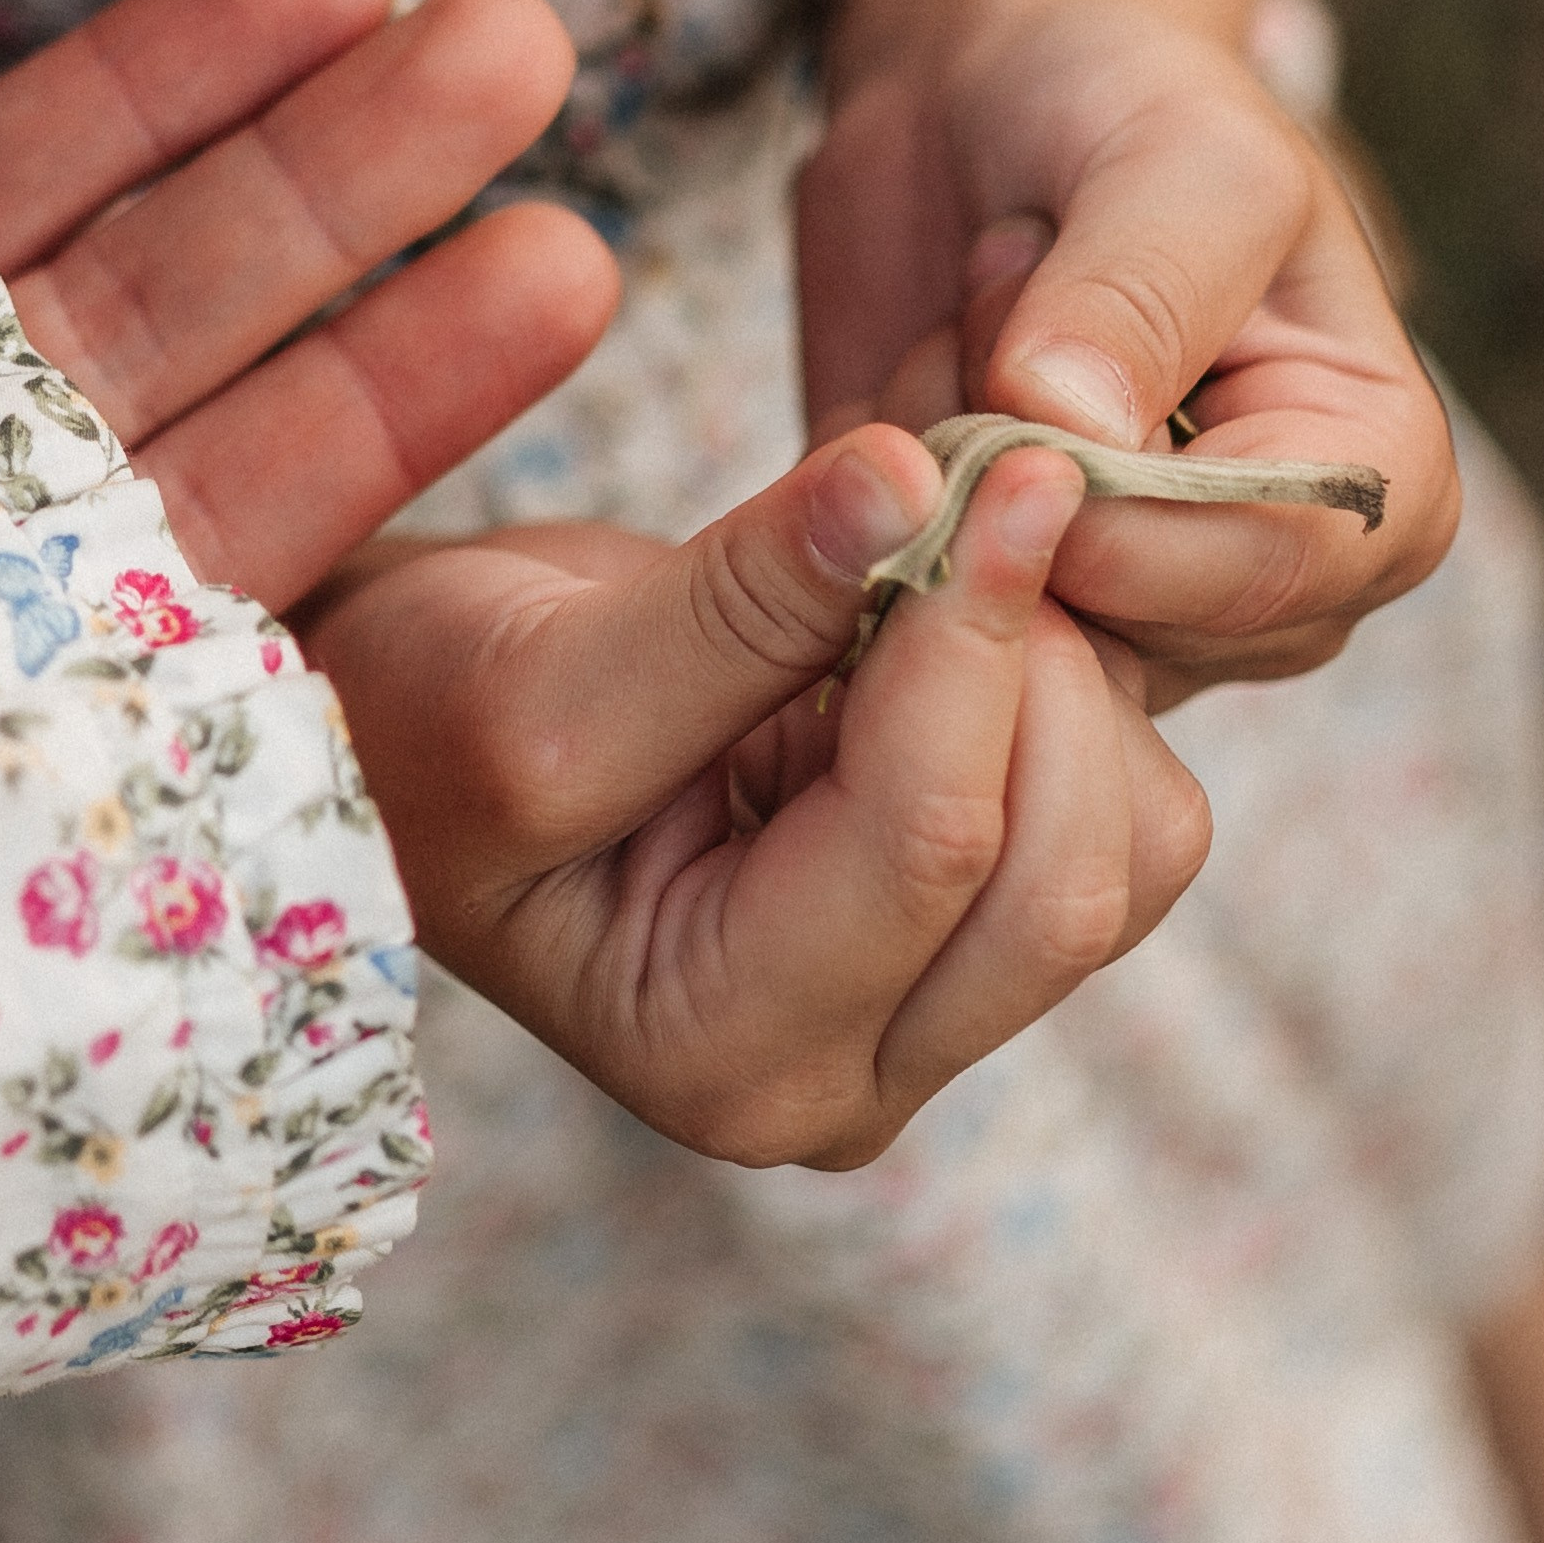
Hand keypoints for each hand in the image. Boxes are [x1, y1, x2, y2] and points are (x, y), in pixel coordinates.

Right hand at [300, 432, 1208, 1164]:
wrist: (418, 723)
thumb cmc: (424, 717)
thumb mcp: (540, 666)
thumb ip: (743, 596)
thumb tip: (915, 482)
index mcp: (719, 1054)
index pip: (926, 844)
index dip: (973, 635)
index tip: (997, 461)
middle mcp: (844, 1081)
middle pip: (1064, 880)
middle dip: (1039, 669)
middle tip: (971, 500)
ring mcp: (923, 1017)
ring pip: (1125, 852)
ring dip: (1067, 677)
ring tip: (941, 559)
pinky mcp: (974, 933)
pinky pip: (1122, 814)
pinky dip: (1074, 689)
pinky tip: (952, 614)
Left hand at [798, 0, 1459, 701]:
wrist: (980, 98)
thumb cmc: (1126, 104)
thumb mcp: (1178, 154)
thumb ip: (1141, 290)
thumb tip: (1064, 426)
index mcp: (1379, 496)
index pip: (1247, 573)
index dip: (1096, 487)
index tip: (1027, 345)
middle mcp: (1263, 599)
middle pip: (1102, 616)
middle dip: (1002, 447)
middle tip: (1005, 288)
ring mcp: (1120, 628)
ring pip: (979, 624)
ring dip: (923, 459)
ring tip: (967, 327)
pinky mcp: (978, 614)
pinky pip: (878, 615)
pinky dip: (853, 496)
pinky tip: (898, 386)